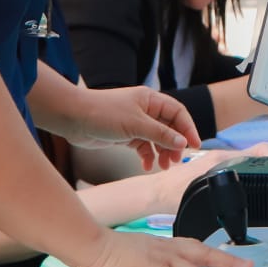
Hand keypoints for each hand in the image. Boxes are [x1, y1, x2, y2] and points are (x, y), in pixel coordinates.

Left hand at [65, 86, 201, 170]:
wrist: (73, 118)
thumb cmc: (103, 113)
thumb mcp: (136, 125)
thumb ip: (161, 134)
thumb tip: (183, 142)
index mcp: (151, 100)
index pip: (178, 113)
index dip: (188, 128)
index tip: (194, 145)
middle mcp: (145, 110)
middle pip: (169, 127)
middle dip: (174, 144)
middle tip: (176, 160)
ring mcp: (135, 122)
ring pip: (156, 139)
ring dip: (161, 152)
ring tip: (163, 166)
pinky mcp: (125, 134)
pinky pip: (142, 146)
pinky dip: (146, 155)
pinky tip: (146, 165)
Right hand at [72, 230, 250, 266]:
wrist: (88, 247)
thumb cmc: (100, 259)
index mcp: (158, 251)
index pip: (190, 252)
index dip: (207, 257)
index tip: (222, 261)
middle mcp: (165, 250)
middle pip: (202, 255)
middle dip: (225, 261)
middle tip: (246, 266)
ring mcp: (163, 259)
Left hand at [152, 143, 267, 212]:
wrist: (155, 193)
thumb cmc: (170, 195)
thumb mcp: (199, 198)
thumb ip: (220, 198)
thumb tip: (239, 208)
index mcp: (221, 160)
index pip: (258, 150)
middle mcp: (222, 157)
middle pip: (257, 156)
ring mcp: (218, 161)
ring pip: (248, 161)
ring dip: (259, 169)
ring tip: (267, 183)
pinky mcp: (214, 168)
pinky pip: (238, 167)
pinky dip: (246, 174)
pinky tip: (246, 188)